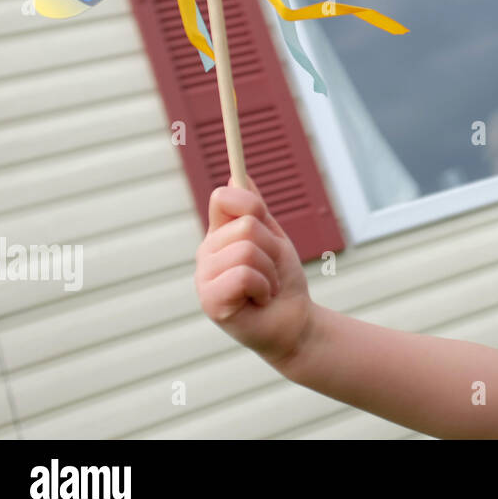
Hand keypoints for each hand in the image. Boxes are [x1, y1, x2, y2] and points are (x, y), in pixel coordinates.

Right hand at [195, 175, 313, 368]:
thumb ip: (256, 210)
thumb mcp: (274, 239)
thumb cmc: (282, 282)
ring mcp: (204, 278)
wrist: (293, 323)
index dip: (248, 202)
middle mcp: (206, 253)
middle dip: (272, 248)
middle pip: (246, 225)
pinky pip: (243, 275)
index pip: (223, 197)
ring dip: (270, 271)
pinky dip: (262, 287)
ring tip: (266, 287)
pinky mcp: (210, 302)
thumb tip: (239, 176)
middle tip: (270, 270)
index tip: (261, 216)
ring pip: (247, 250)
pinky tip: (259, 300)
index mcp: (219, 235)